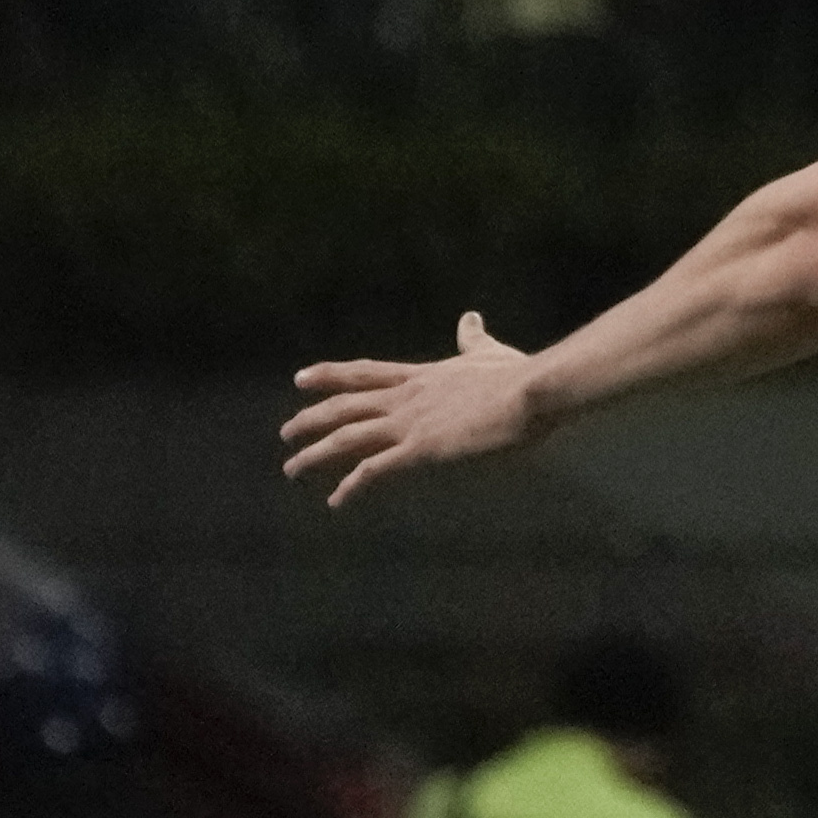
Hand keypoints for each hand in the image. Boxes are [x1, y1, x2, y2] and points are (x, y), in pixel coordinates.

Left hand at [282, 317, 546, 504]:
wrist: (532, 391)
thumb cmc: (519, 375)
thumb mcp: (489, 352)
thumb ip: (472, 340)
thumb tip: (470, 317)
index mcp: (421, 376)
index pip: (364, 373)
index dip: (329, 376)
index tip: (299, 379)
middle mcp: (407, 397)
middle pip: (345, 406)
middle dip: (311, 419)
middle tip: (285, 434)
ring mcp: (411, 422)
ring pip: (349, 436)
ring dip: (316, 453)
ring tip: (292, 469)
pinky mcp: (422, 449)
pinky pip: (375, 469)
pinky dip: (351, 485)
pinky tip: (336, 500)